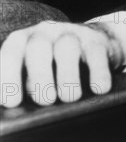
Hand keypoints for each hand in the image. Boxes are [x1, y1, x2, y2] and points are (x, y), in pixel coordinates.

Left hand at [0, 21, 123, 107]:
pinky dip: (98, 72)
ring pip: (68, 47)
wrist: (95, 43)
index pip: (11, 53)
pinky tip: (99, 88)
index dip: (9, 76)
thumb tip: (20, 109)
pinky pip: (97, 53)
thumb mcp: (35, 72)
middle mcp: (46, 32)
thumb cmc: (55, 66)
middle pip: (39, 47)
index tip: (12, 102)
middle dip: (40, 75)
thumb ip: (25, 86)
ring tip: (70, 98)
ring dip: (68, 75)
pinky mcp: (97, 40)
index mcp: (24, 41)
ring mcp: (73, 33)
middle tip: (45, 101)